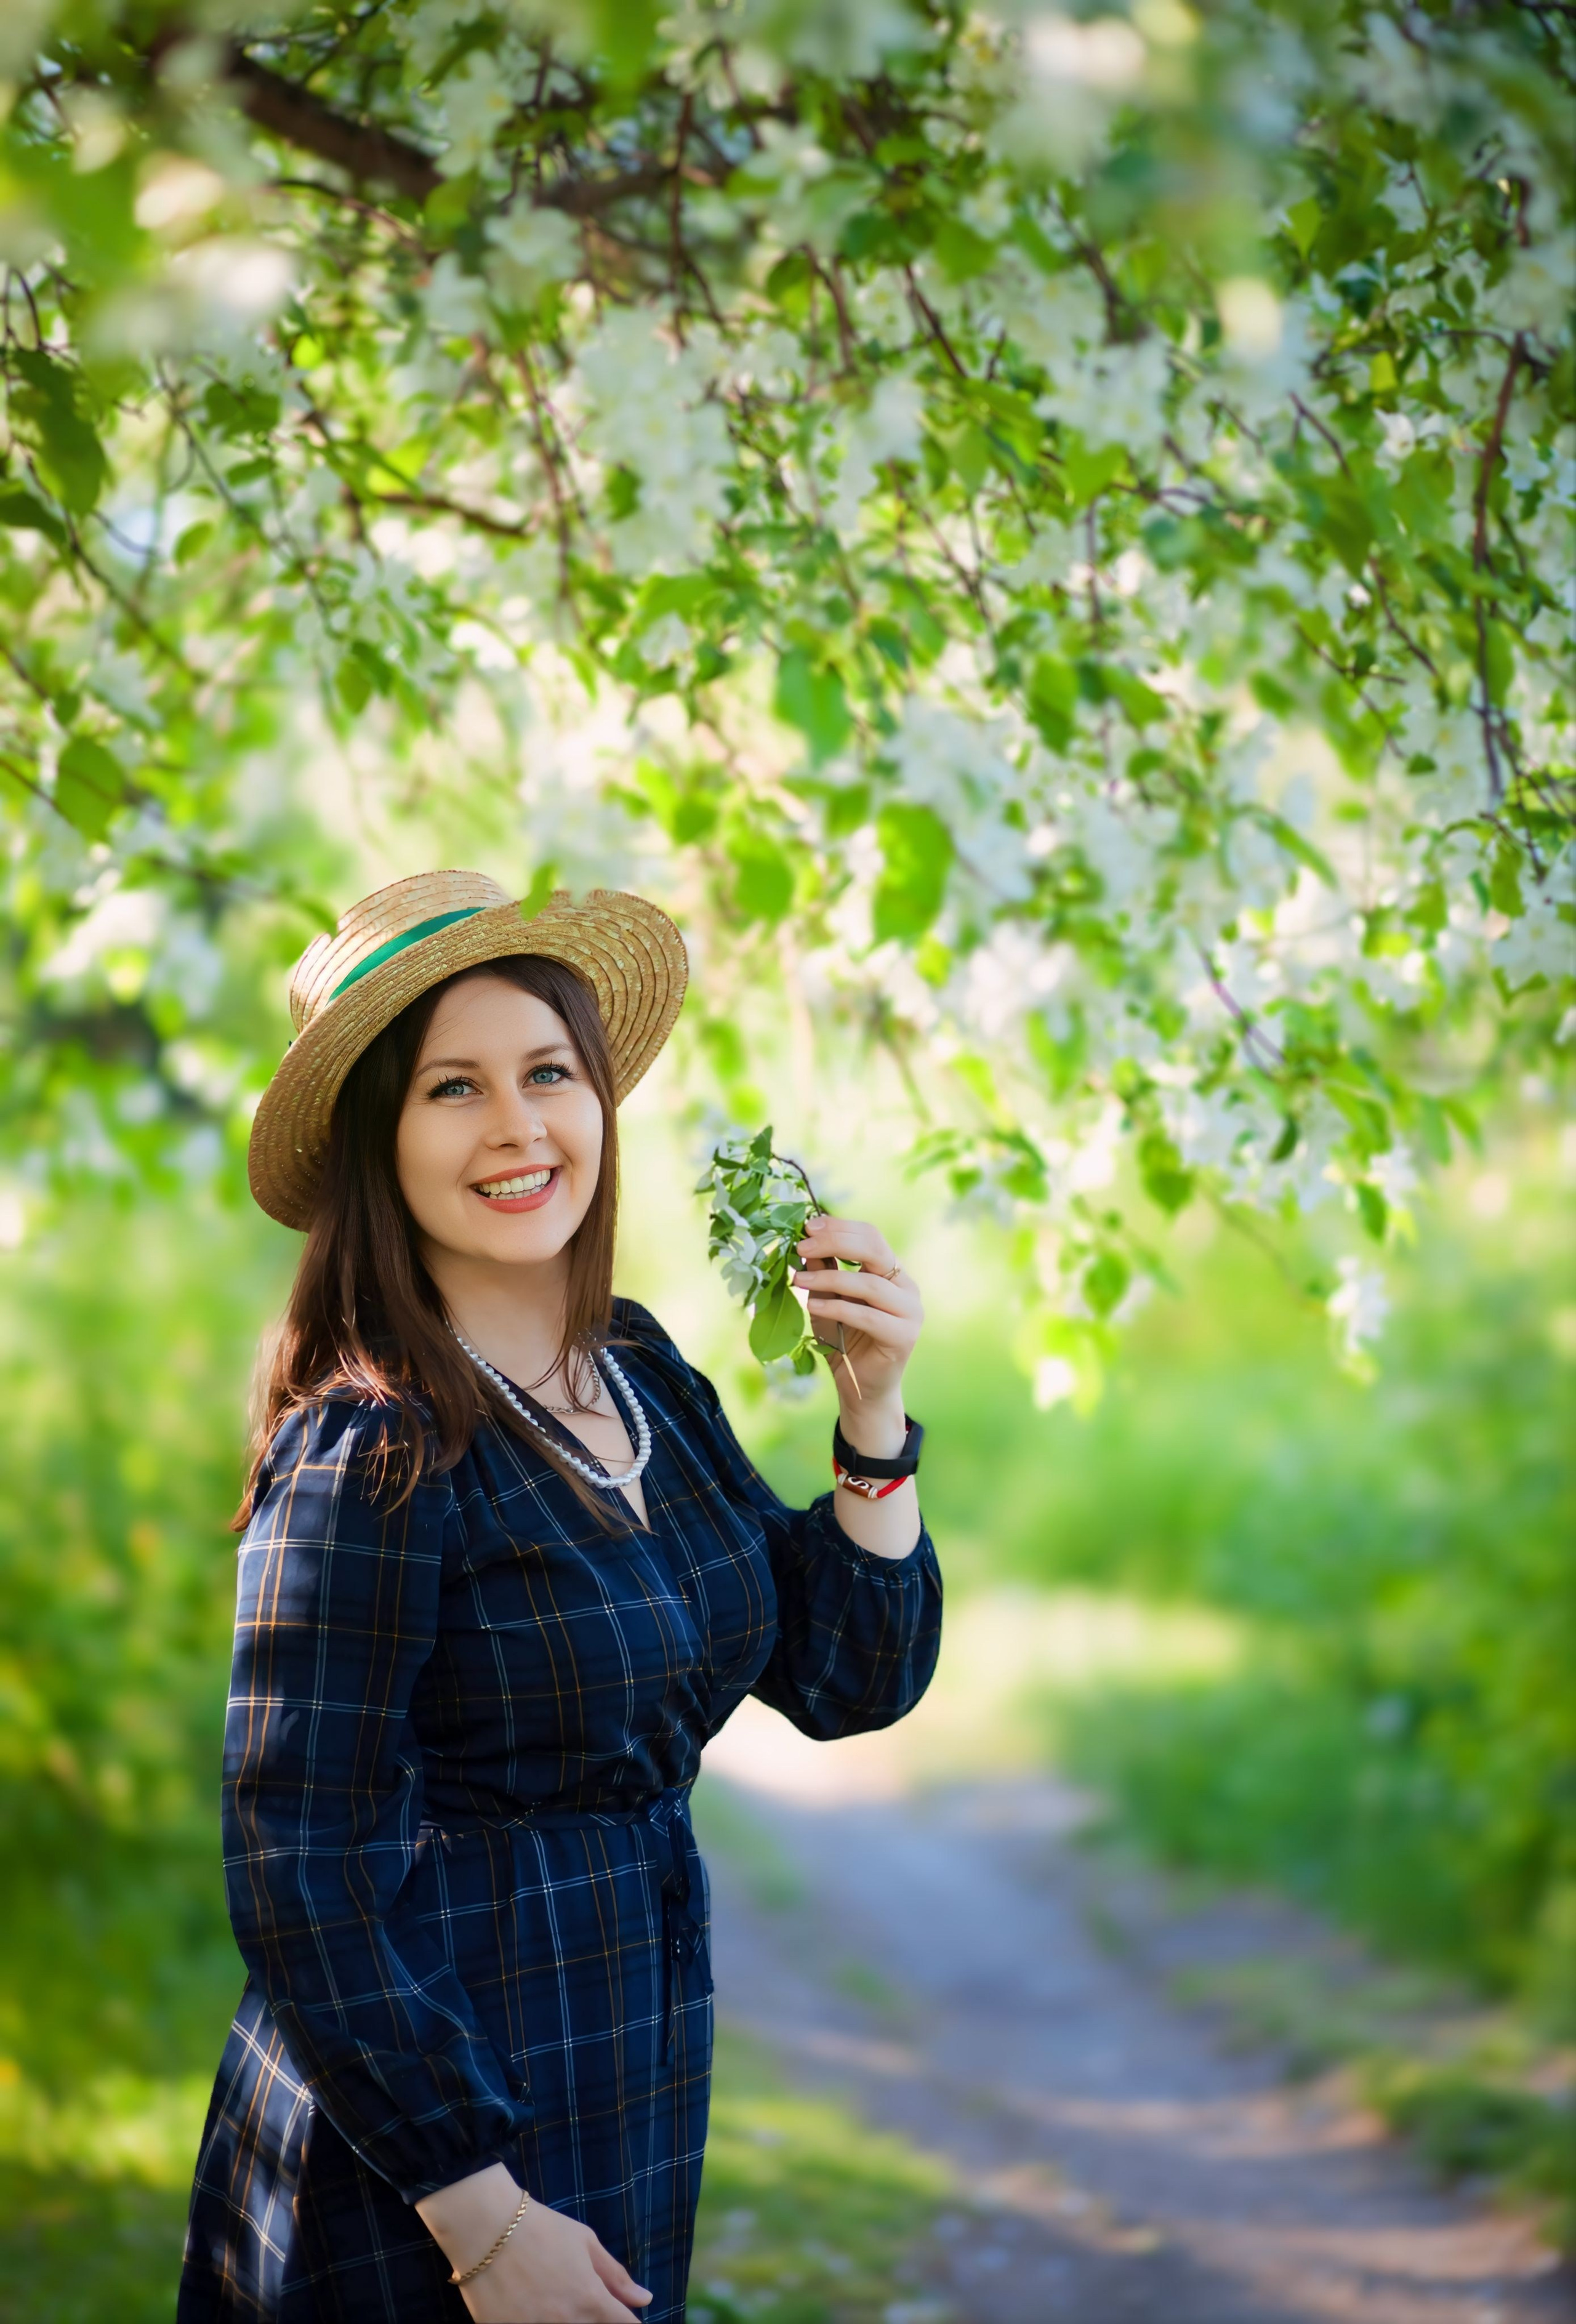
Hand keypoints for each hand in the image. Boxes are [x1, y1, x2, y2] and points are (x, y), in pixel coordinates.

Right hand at [417, 2165, 650, 2320]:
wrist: (485, 2228)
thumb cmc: (540, 2227)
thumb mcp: (584, 2242)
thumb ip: (615, 2276)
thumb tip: (645, 2300)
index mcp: (590, 2300)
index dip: (627, 2321)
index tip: (619, 2315)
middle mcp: (567, 2323)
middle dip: (595, 2319)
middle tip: (579, 2300)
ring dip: (569, 2322)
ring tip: (556, 2301)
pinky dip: (539, 2323)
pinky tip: (533, 2308)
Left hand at [793, 1215, 923, 1446]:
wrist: (860, 1388)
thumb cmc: (844, 1340)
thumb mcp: (826, 1299)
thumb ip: (822, 1270)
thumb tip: (806, 1240)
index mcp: (892, 1272)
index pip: (870, 1236)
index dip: (839, 1228)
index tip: (807, 1226)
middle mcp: (906, 1286)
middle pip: (875, 1250)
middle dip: (835, 1243)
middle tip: (802, 1246)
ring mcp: (910, 1311)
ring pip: (869, 1284)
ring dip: (828, 1279)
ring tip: (798, 1280)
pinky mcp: (904, 1336)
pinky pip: (867, 1315)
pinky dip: (837, 1307)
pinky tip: (814, 1305)